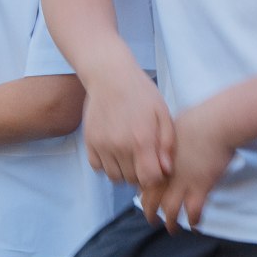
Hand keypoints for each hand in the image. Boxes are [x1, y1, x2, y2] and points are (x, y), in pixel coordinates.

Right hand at [81, 66, 175, 201]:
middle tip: (144, 159)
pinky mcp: (89, 142)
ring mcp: (102, 145)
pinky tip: (115, 152)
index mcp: (141, 140)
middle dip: (141, 174)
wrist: (110, 76)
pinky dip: (107, 165)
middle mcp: (120, 146)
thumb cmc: (141, 93)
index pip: (149, 179)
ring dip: (124, 172)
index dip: (156, 177)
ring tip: (130, 156)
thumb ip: (167, 144)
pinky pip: (98, 167)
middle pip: (132, 180)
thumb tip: (166, 170)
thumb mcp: (162, 113)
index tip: (157, 167)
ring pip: (114, 177)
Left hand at [149, 102, 237, 230]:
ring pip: (170, 210)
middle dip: (150, 211)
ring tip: (172, 229)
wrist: (216, 124)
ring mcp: (183, 182)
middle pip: (151, 199)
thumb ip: (165, 139)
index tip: (145, 198)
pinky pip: (194, 211)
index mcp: (157, 160)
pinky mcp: (201, 187)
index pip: (144, 182)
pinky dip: (194, 220)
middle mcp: (166, 174)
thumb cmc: (197, 119)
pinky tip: (195, 225)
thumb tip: (165, 140)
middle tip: (151, 219)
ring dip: (170, 222)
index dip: (144, 192)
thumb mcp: (170, 126)